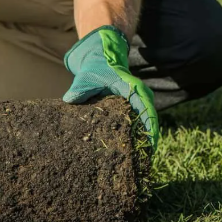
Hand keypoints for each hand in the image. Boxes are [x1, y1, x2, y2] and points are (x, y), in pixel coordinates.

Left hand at [62, 26, 159, 150]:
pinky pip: (137, 123)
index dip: (150, 127)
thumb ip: (79, 89)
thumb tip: (69, 101)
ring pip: (144, 123)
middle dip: (148, 140)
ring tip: (138, 161)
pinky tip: (128, 151)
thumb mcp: (87, 77)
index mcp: (132, 88)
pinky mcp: (130, 108)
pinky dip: (134, 136)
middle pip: (149, 120)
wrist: (101, 59)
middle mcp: (139, 97)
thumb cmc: (96, 68)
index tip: (152, 145)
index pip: (146, 108)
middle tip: (144, 162)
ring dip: (142, 140)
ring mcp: (136, 103)